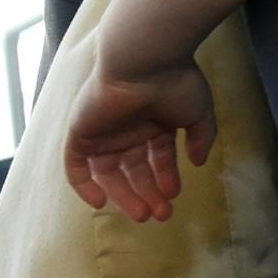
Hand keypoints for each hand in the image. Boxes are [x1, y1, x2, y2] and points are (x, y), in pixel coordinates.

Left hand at [63, 60, 218, 222]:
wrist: (144, 62)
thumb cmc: (175, 82)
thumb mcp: (198, 112)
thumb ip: (201, 137)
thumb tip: (199, 162)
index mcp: (153, 121)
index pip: (157, 156)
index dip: (165, 177)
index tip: (175, 195)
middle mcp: (127, 128)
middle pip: (133, 168)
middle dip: (147, 192)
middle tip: (161, 215)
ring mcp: (103, 131)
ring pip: (109, 172)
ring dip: (124, 195)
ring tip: (144, 214)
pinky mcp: (81, 133)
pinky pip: (76, 166)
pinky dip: (84, 185)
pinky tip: (100, 203)